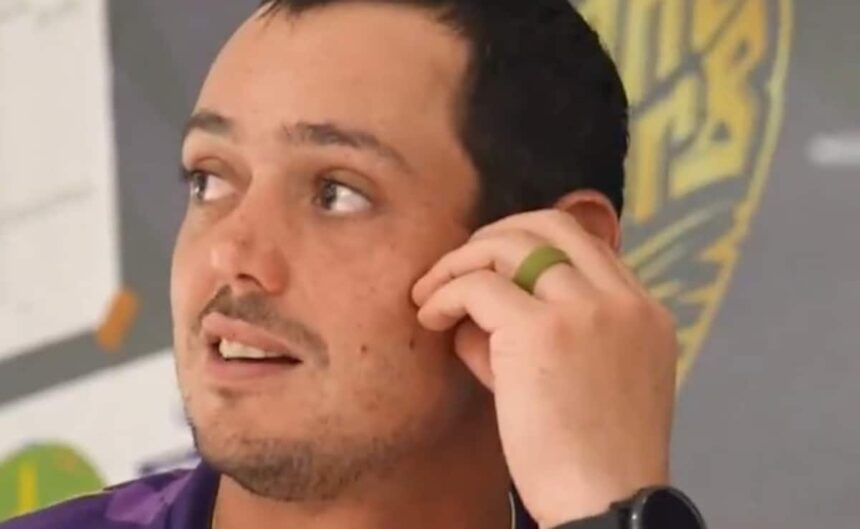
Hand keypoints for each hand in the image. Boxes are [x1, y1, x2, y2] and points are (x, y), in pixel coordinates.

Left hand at [412, 210, 677, 527]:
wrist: (605, 504)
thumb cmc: (589, 458)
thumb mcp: (586, 382)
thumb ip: (542, 335)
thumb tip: (474, 309)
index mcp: (643, 312)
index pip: (584, 243)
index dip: (530, 244)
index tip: (491, 268)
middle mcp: (621, 300)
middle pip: (550, 223)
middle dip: (494, 235)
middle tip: (457, 266)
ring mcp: (586, 310)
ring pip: (510, 244)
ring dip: (460, 261)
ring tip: (431, 293)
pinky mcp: (541, 331)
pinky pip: (478, 287)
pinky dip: (445, 294)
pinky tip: (430, 319)